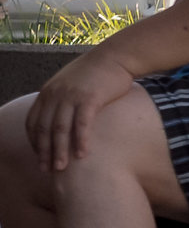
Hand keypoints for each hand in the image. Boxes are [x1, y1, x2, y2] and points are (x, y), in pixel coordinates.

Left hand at [28, 49, 137, 174]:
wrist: (117, 57)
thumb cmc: (97, 72)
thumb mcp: (70, 83)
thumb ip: (61, 99)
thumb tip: (59, 118)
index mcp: (48, 92)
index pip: (33, 122)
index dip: (35, 142)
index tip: (40, 157)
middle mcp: (55, 95)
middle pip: (44, 129)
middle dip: (44, 152)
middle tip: (47, 170)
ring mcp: (71, 96)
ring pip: (60, 129)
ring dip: (60, 151)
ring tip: (62, 168)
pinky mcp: (90, 99)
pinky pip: (82, 124)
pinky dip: (81, 141)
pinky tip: (83, 154)